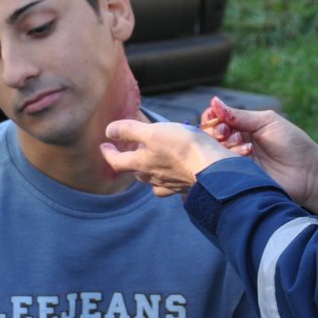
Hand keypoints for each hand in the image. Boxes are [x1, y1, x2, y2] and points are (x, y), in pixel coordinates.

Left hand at [101, 118, 238, 195]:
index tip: (103, 146)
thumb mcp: (154, 131)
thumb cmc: (183, 147)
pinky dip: (169, 180)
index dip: (108, 154)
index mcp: (142, 164)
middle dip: (130, 161)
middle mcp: (153, 178)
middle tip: (130, 149)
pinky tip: (174, 175)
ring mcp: (170, 185)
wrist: (214, 168)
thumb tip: (109, 131)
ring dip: (149, 171)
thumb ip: (129, 130)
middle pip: (135, 172)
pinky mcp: (186, 187)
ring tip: (152, 160)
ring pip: (153, 180)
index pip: (117, 162)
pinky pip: (172, 186)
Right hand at [198, 97, 317, 215]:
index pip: (215, 119)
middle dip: (216, 131)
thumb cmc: (292, 143)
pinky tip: (246, 157)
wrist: (307, 172)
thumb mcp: (266, 121)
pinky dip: (231, 160)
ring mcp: (234, 161)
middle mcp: (234, 143)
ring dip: (227, 146)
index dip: (212, 117)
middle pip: (209, 135)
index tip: (217, 118)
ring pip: (214, 151)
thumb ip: (239, 115)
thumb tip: (214, 101)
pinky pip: (221, 167)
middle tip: (227, 132)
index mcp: (242, 127)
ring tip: (247, 148)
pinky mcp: (236, 177)